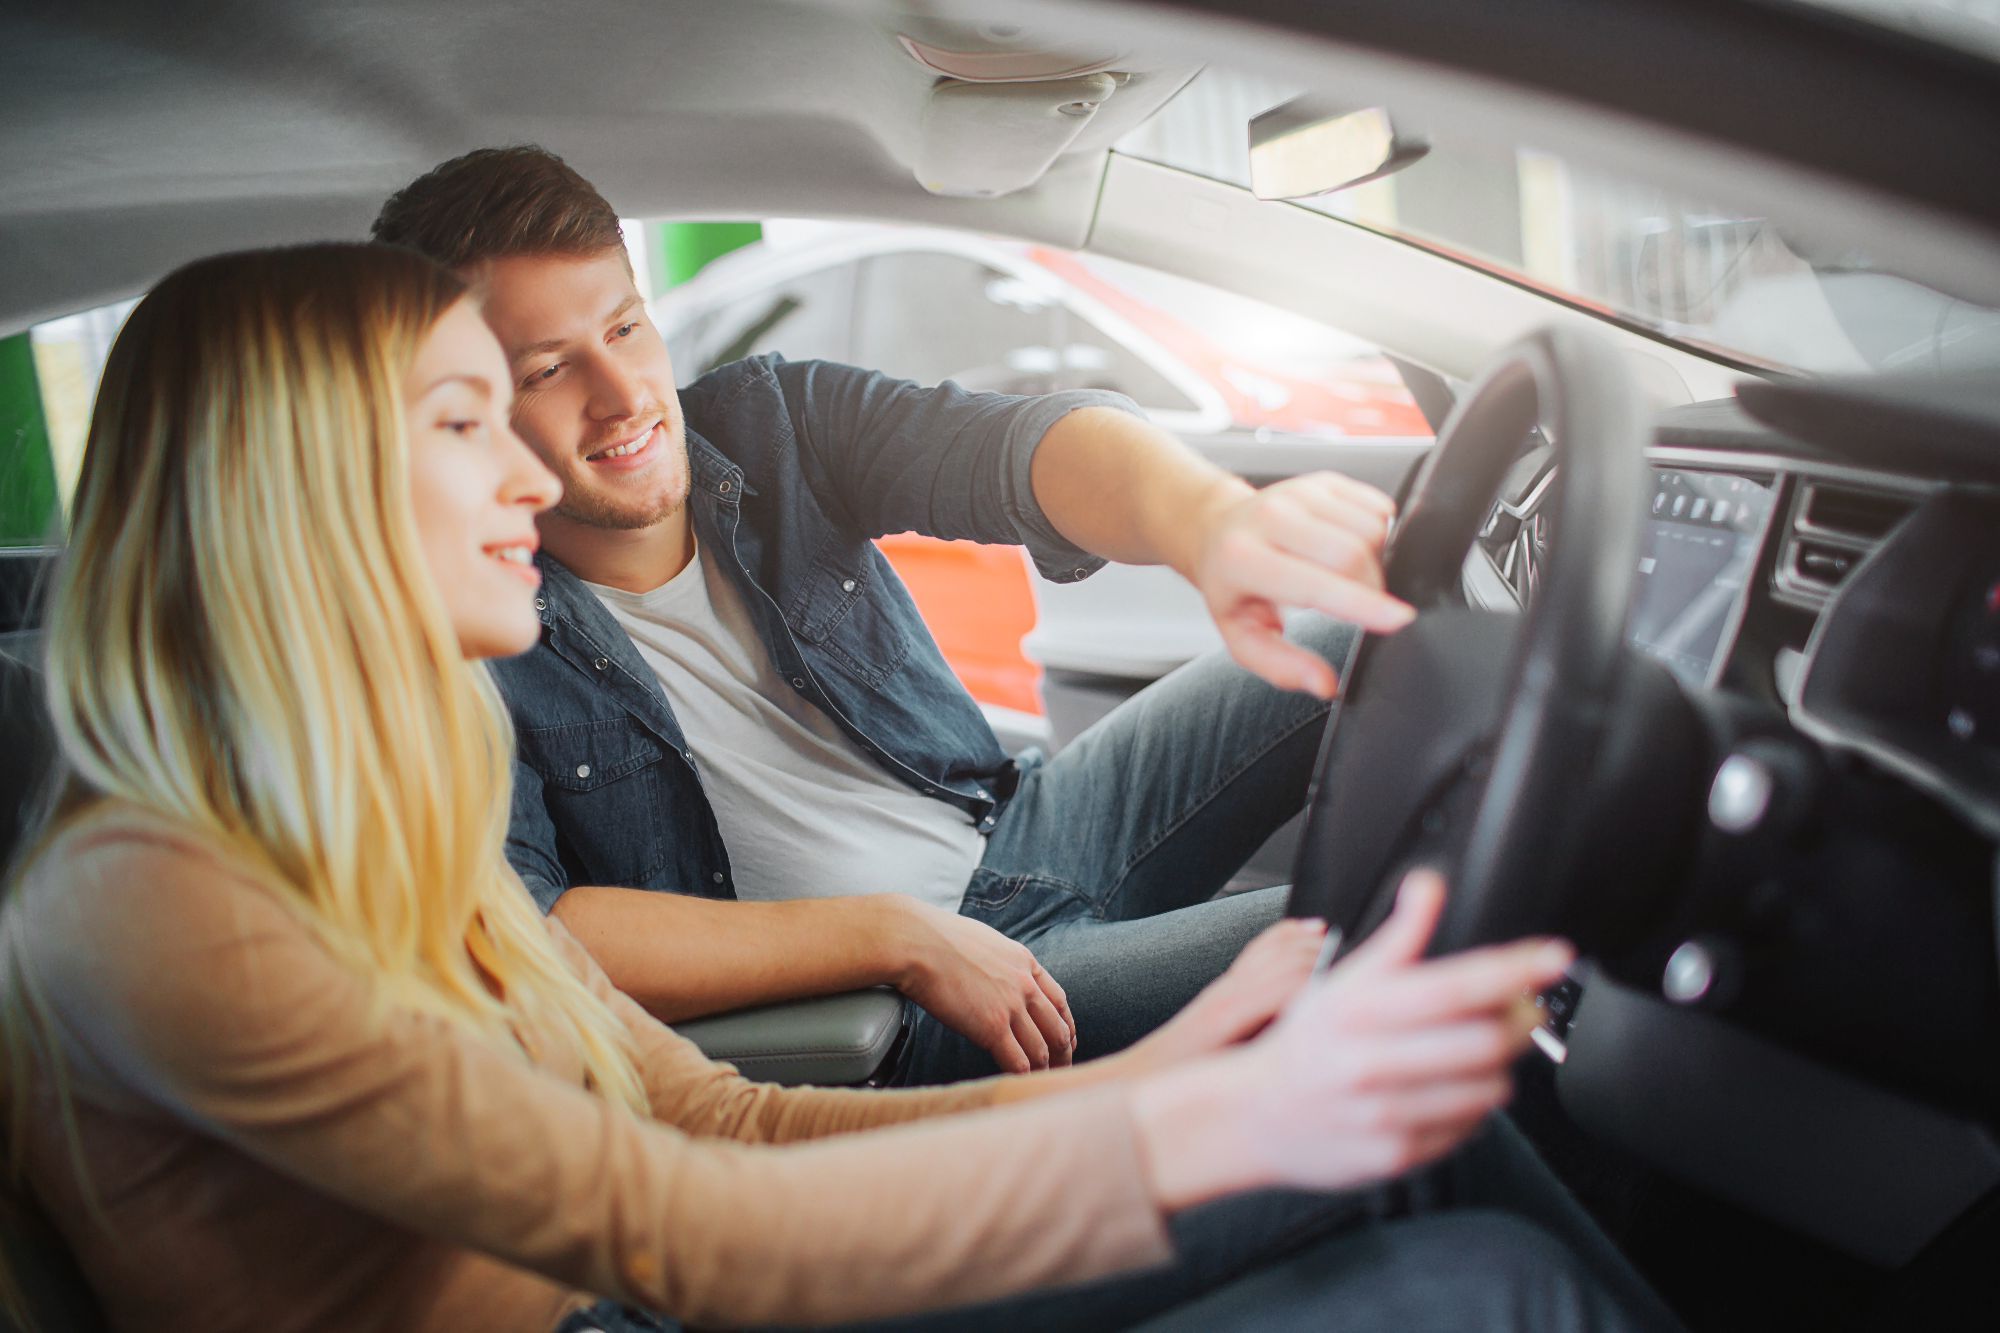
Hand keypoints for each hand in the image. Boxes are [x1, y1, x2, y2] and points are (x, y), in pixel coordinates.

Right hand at [885, 899, 1075, 1073]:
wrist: (917, 942)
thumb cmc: (937, 939)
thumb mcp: (984, 942)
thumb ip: (999, 963)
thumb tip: (994, 975)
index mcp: (1025, 963)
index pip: (1059, 1001)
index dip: (1066, 1025)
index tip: (1067, 1040)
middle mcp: (1025, 985)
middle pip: (1057, 1028)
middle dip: (1063, 1054)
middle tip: (1062, 1070)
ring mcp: (1010, 1007)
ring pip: (1041, 1049)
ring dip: (1045, 1070)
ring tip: (1043, 1084)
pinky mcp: (991, 1027)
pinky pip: (1018, 1062)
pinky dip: (1023, 1077)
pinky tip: (1021, 1084)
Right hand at [1133, 869, 1571, 1208]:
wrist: (1255, 1117)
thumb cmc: (1307, 1044)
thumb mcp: (1341, 980)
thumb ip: (1398, 937)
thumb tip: (1428, 885)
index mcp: (1358, 1011)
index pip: (1453, 986)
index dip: (1512, 970)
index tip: (1552, 956)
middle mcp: (1370, 1063)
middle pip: (1483, 1040)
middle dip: (1519, 1021)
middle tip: (1521, 1008)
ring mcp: (1385, 1114)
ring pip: (1486, 1089)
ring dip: (1500, 1066)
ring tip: (1479, 1051)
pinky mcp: (1398, 1156)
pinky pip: (1468, 1129)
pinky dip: (1474, 1106)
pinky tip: (1450, 1090)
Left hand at [1187, 473, 1415, 697]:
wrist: (1219, 531)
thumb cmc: (1234, 587)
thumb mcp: (1243, 636)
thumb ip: (1282, 665)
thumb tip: (1325, 684)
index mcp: (1245, 559)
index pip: (1317, 582)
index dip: (1363, 604)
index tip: (1400, 619)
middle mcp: (1270, 517)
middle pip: (1352, 553)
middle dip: (1374, 587)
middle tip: (1364, 604)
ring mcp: (1299, 492)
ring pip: (1371, 528)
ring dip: (1377, 559)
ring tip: (1348, 576)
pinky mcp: (1323, 481)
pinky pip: (1377, 507)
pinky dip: (1379, 534)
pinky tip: (1352, 548)